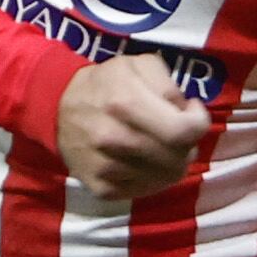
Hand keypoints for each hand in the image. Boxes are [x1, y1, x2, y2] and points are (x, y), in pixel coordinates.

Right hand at [52, 57, 210, 201]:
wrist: (57, 108)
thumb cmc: (105, 83)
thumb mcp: (136, 65)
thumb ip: (167, 84)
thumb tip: (187, 112)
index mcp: (126, 103)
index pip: (185, 131)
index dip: (199, 123)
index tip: (192, 113)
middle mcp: (116, 139)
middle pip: (178, 159)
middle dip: (187, 145)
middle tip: (176, 132)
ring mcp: (107, 168)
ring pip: (166, 178)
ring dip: (171, 162)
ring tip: (160, 145)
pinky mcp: (101, 188)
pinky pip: (145, 190)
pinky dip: (153, 177)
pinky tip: (145, 160)